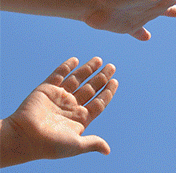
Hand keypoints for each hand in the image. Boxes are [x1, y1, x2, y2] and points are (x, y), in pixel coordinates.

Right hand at [0, 58, 117, 166]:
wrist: (24, 138)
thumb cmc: (50, 145)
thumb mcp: (76, 145)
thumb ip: (93, 143)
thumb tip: (107, 151)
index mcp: (80, 118)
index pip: (99, 102)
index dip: (108, 92)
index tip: (115, 81)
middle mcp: (71, 106)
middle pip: (91, 88)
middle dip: (101, 78)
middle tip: (112, 67)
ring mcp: (59, 97)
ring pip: (77, 79)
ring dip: (88, 69)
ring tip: (100, 60)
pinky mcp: (46, 90)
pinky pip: (58, 75)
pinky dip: (66, 67)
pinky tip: (76, 60)